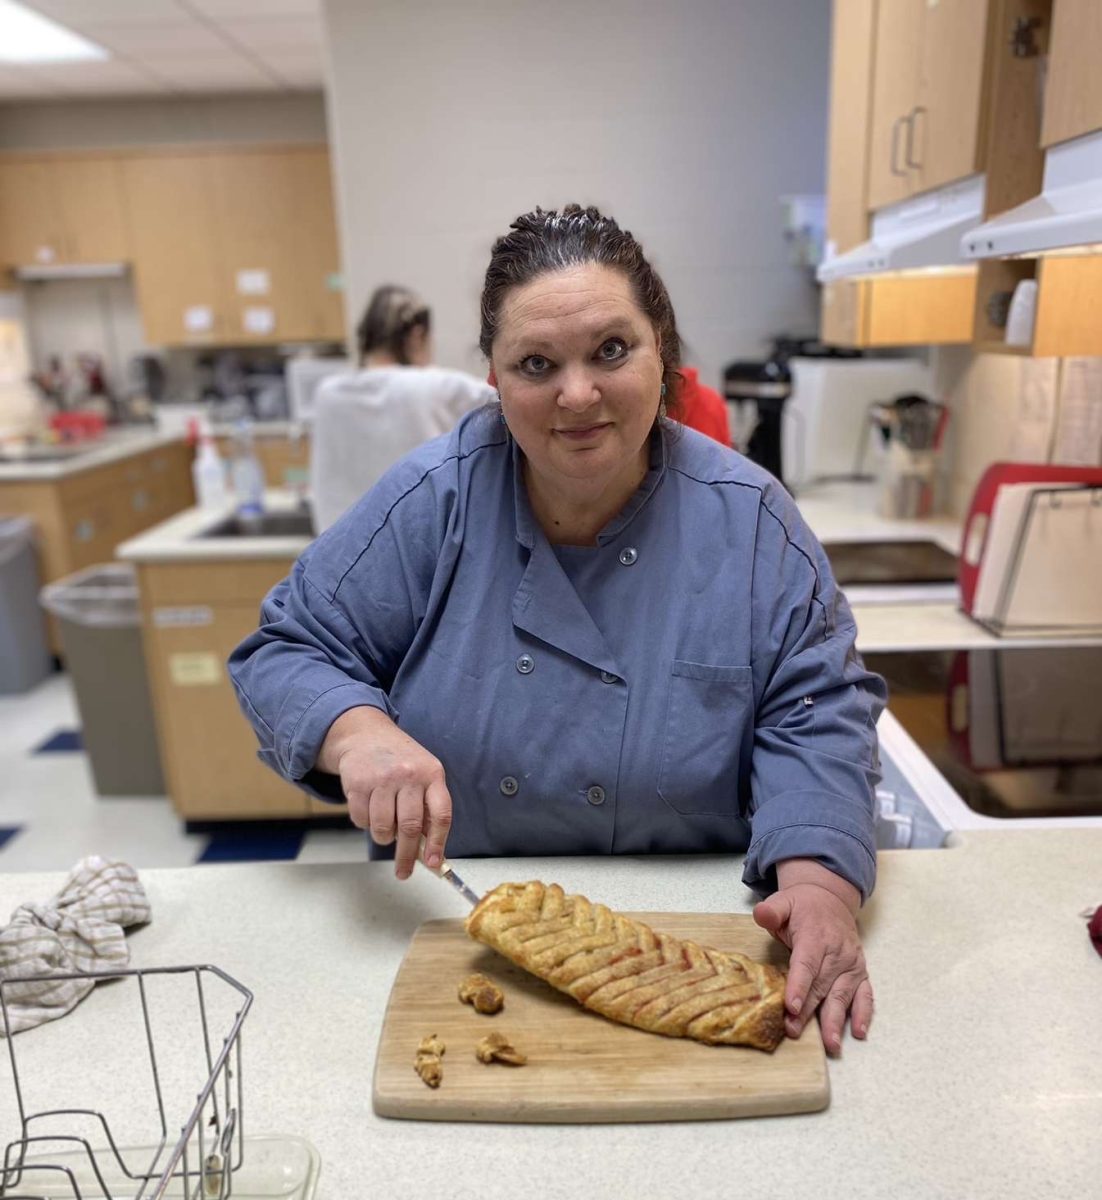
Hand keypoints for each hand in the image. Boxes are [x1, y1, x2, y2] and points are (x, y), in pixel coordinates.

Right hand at [316, 706, 451, 879]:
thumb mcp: (423, 774)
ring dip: (383, 837)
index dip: (438, 843)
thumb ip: (428, 807)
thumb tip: (431, 851)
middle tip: (403, 872)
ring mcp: (382, 779)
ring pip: (383, 828)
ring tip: (384, 826)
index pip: (441, 814)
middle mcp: (409, 775)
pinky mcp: (358, 784)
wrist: (365, 734)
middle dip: (406, 856)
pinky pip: (361, 821)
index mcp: (432, 774)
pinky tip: (368, 809)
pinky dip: (365, 824)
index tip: (434, 864)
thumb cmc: (400, 761)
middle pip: (410, 827)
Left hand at [752, 860, 872, 1055]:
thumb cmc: (802, 907)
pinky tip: (859, 1031)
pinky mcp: (861, 972)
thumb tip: (761, 914)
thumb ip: (771, 911)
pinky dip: (864, 1013)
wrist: (831, 899)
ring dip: (836, 1020)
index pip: (806, 964)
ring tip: (831, 1044)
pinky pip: (865, 994)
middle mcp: (837, 952)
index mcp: (815, 936)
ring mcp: (851, 964)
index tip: (790, 1007)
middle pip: (821, 985)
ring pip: (842, 994)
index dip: (798, 986)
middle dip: (808, 1011)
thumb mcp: (783, 902)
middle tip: (795, 1031)